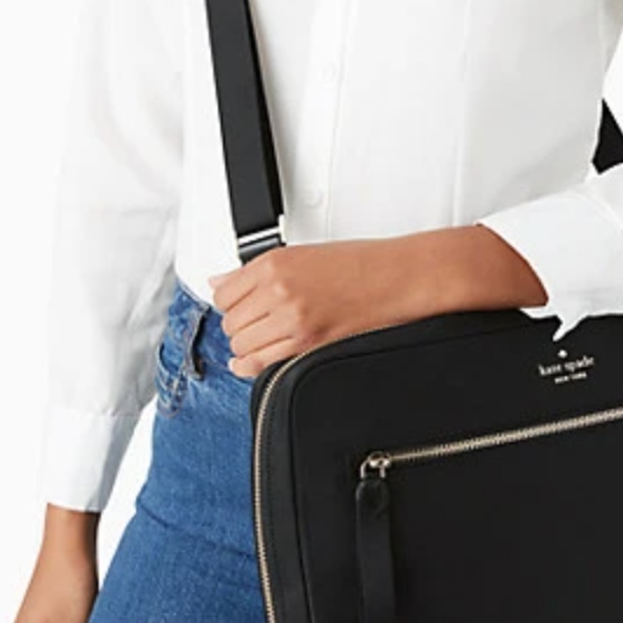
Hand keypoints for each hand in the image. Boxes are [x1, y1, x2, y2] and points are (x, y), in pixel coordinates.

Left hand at [208, 226, 547, 377]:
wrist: (402, 278)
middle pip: (231, 323)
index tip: (241, 307)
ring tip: (267, 341)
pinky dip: (255, 367)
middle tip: (258, 326)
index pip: (223, 292)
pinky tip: (259, 362)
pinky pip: (262, 366)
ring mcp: (293, 320)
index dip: (231, 303)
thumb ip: (257, 271)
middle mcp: (279, 291)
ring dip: (249, 347)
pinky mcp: (309, 346)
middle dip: (240, 327)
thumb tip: (221, 279)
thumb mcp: (305, 255)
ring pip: (242, 347)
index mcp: (276, 264)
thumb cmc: (365, 265)